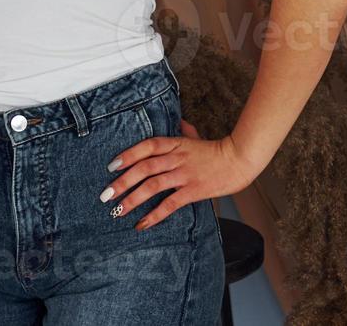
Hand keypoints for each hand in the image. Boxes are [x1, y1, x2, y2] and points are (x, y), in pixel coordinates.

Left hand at [101, 119, 259, 231]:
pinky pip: (170, 204)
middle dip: (122, 182)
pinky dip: (154, 215)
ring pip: (153, 185)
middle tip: (105, 195)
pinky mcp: (193, 190)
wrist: (240, 160)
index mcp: (176, 144)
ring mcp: (185, 175)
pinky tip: (142, 224)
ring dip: (133, 199)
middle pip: (144, 167)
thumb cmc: (218, 151)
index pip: (147, 146)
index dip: (128, 155)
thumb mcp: (198, 137)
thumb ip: (185, 131)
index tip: (111, 166)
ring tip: (117, 211)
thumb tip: (179, 123)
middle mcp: (177, 158)